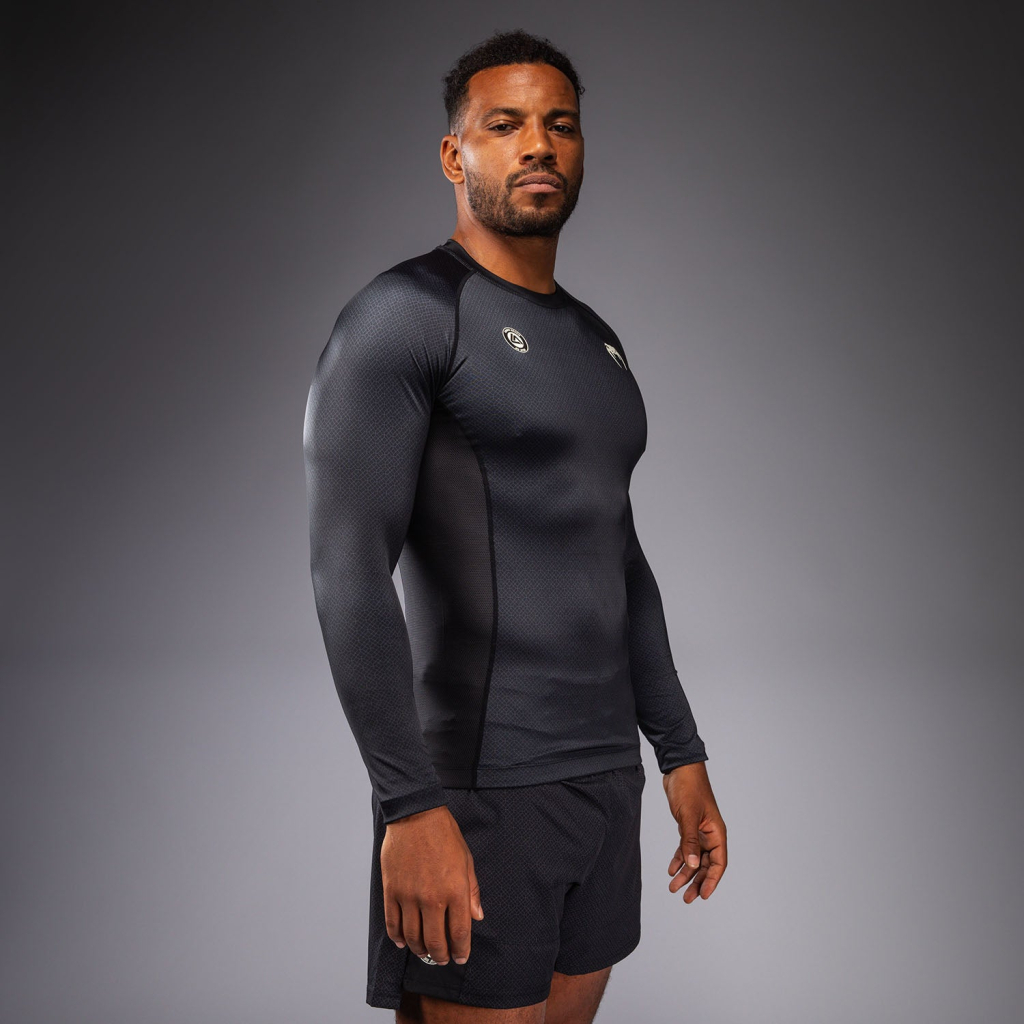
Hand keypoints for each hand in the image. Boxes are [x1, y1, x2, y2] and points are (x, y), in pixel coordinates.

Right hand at [381, 805, 483, 965]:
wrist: (415, 815)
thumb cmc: (444, 834)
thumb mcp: (466, 860)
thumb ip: (471, 891)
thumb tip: (477, 916)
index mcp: (454, 890)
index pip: (459, 933)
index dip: (460, 950)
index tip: (461, 957)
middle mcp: (431, 898)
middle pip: (434, 941)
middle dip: (439, 956)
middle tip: (441, 959)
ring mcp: (409, 896)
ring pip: (412, 937)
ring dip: (419, 950)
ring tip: (424, 952)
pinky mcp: (391, 891)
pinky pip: (393, 923)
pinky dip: (397, 937)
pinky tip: (403, 941)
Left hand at [662, 761, 726, 901]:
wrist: (679, 769)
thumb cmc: (689, 788)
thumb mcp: (688, 816)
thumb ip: (689, 841)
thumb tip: (692, 867)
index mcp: (717, 833)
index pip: (718, 863)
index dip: (712, 881)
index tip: (703, 896)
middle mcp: (710, 834)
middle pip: (706, 865)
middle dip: (696, 882)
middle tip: (686, 898)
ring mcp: (699, 831)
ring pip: (694, 859)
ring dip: (685, 874)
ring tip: (673, 888)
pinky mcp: (687, 827)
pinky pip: (685, 848)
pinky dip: (679, 859)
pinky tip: (671, 870)